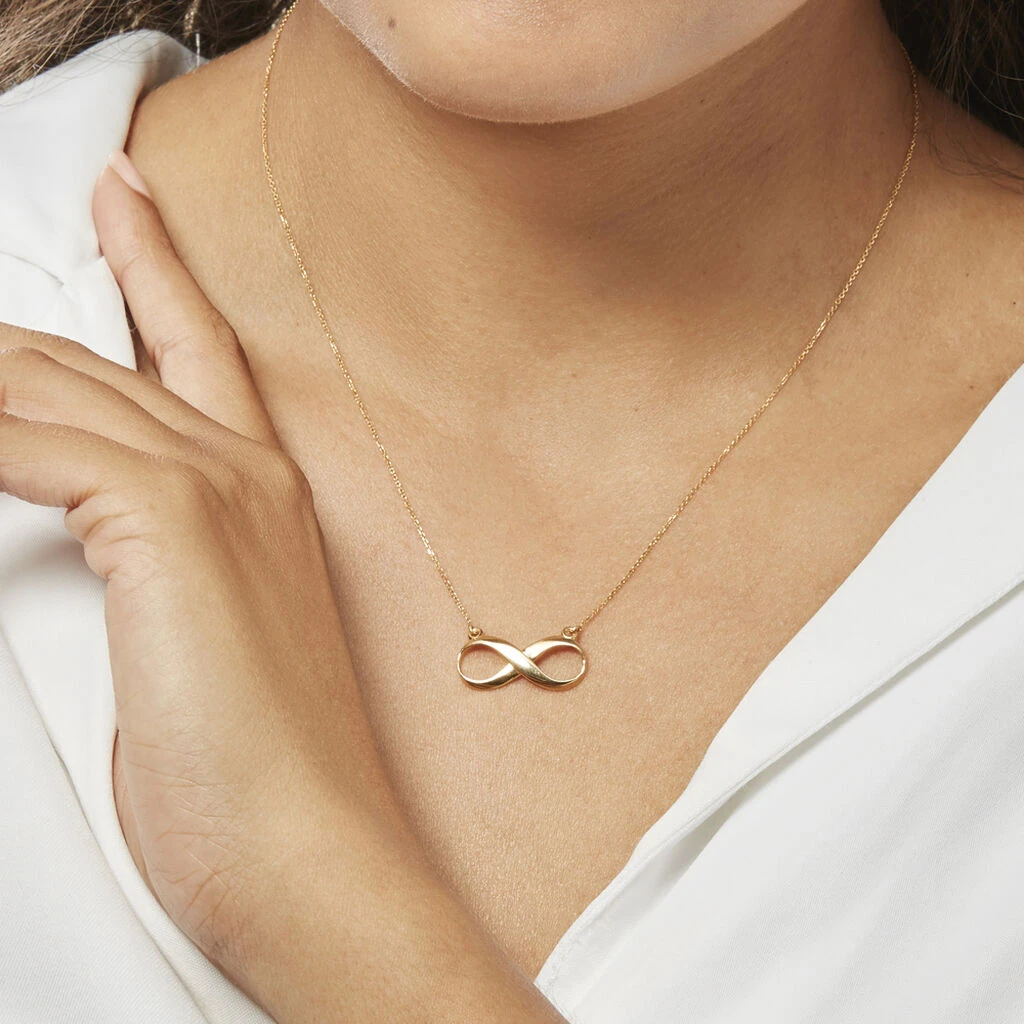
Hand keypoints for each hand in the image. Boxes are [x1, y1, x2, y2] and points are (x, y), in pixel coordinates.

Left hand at [0, 154, 563, 1023]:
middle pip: (82, 359)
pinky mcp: (173, 521)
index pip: (190, 343)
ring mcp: (214, 486)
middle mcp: (242, 468)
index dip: (151, 260)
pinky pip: (27, 440)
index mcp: (261, 489)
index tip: (119, 195)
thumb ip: (146, 558)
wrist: (309, 843)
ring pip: (44, 384)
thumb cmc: (256, 765)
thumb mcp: (198, 640)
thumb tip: (85, 515)